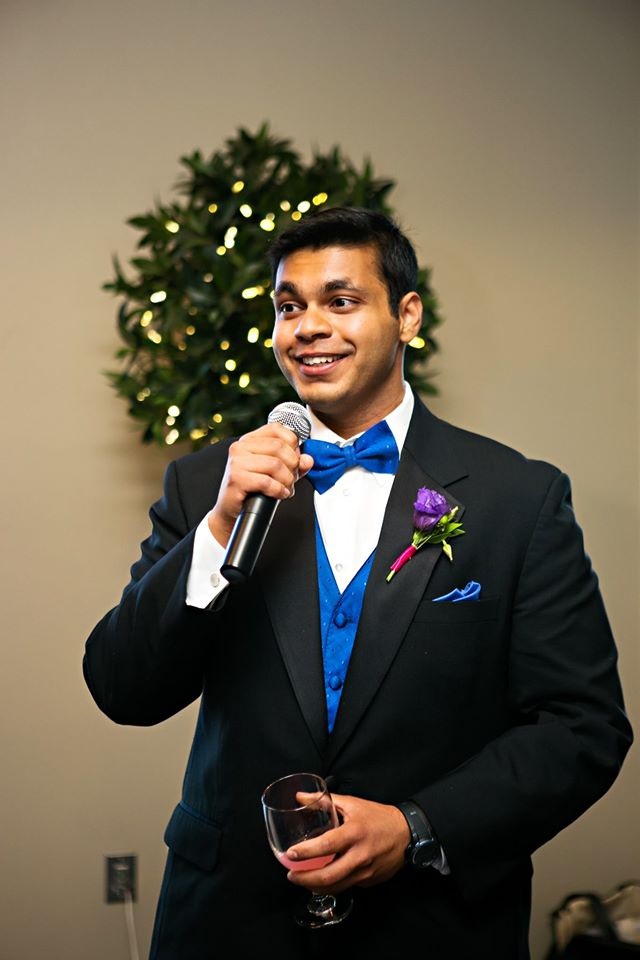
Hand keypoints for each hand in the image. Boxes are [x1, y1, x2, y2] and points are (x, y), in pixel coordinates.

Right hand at [208, 423, 313, 545]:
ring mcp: (237, 462)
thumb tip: (308, 460)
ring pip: (275, 464)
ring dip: (287, 480)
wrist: (231, 510)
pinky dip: (279, 490)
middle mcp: (240, 447)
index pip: (277, 429)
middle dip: (293, 465)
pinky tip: (279, 494)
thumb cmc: (253, 489)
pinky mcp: (236, 479)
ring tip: (286, 488)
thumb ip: (294, 464)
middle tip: (292, 479)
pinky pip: (267, 482)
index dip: (292, 444)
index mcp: (249, 440)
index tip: (295, 460)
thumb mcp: (277, 473)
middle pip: (279, 447)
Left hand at [283, 794, 409, 893]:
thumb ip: (323, 801)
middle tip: (291, 875)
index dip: (306, 852)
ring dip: (315, 887)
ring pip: (336, 887)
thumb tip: (299, 797)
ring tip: (302, 880)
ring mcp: (365, 871)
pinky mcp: (369, 881)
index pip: (326, 845)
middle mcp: (360, 855)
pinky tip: (322, 880)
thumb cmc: (377, 816)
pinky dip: (331, 886)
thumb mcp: (352, 803)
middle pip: (328, 876)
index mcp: (354, 833)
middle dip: (305, 879)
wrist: (406, 833)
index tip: (290, 854)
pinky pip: (347, 886)